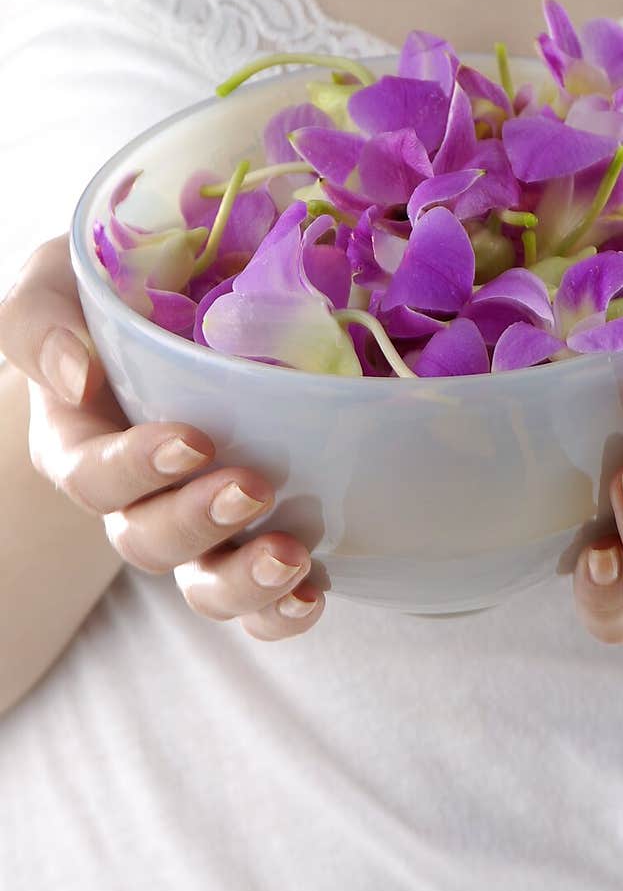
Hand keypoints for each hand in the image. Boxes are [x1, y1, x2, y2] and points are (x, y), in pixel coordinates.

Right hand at [0, 237, 322, 640]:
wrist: (176, 296)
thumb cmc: (109, 285)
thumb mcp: (56, 281)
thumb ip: (39, 320)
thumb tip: (77, 371)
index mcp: (80, 443)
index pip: (93, 478)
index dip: (136, 471)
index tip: (192, 440)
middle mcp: (136, 498)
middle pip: (149, 541)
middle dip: (199, 524)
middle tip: (253, 487)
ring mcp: (197, 524)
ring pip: (204, 584)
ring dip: (244, 583)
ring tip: (290, 560)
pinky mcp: (252, 536)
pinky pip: (259, 600)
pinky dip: (282, 610)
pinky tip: (314, 593)